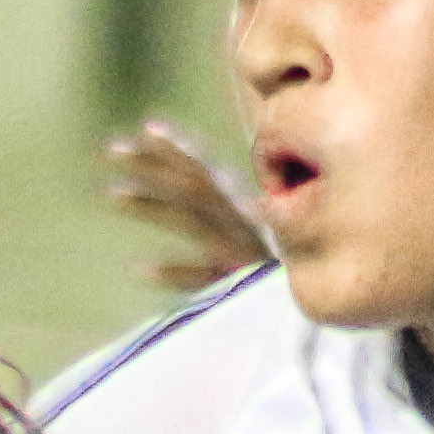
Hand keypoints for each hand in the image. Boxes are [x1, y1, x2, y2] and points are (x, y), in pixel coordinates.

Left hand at [102, 117, 274, 291]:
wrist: (322, 304)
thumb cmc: (286, 276)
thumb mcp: (258, 239)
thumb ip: (230, 216)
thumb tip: (205, 192)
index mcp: (243, 211)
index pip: (208, 171)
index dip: (179, 149)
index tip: (145, 130)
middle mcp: (241, 223)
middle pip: (192, 186)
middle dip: (152, 164)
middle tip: (111, 150)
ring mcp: (239, 251)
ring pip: (192, 219)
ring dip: (152, 204)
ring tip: (111, 194)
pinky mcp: (240, 284)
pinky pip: (203, 276)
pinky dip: (174, 271)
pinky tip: (140, 269)